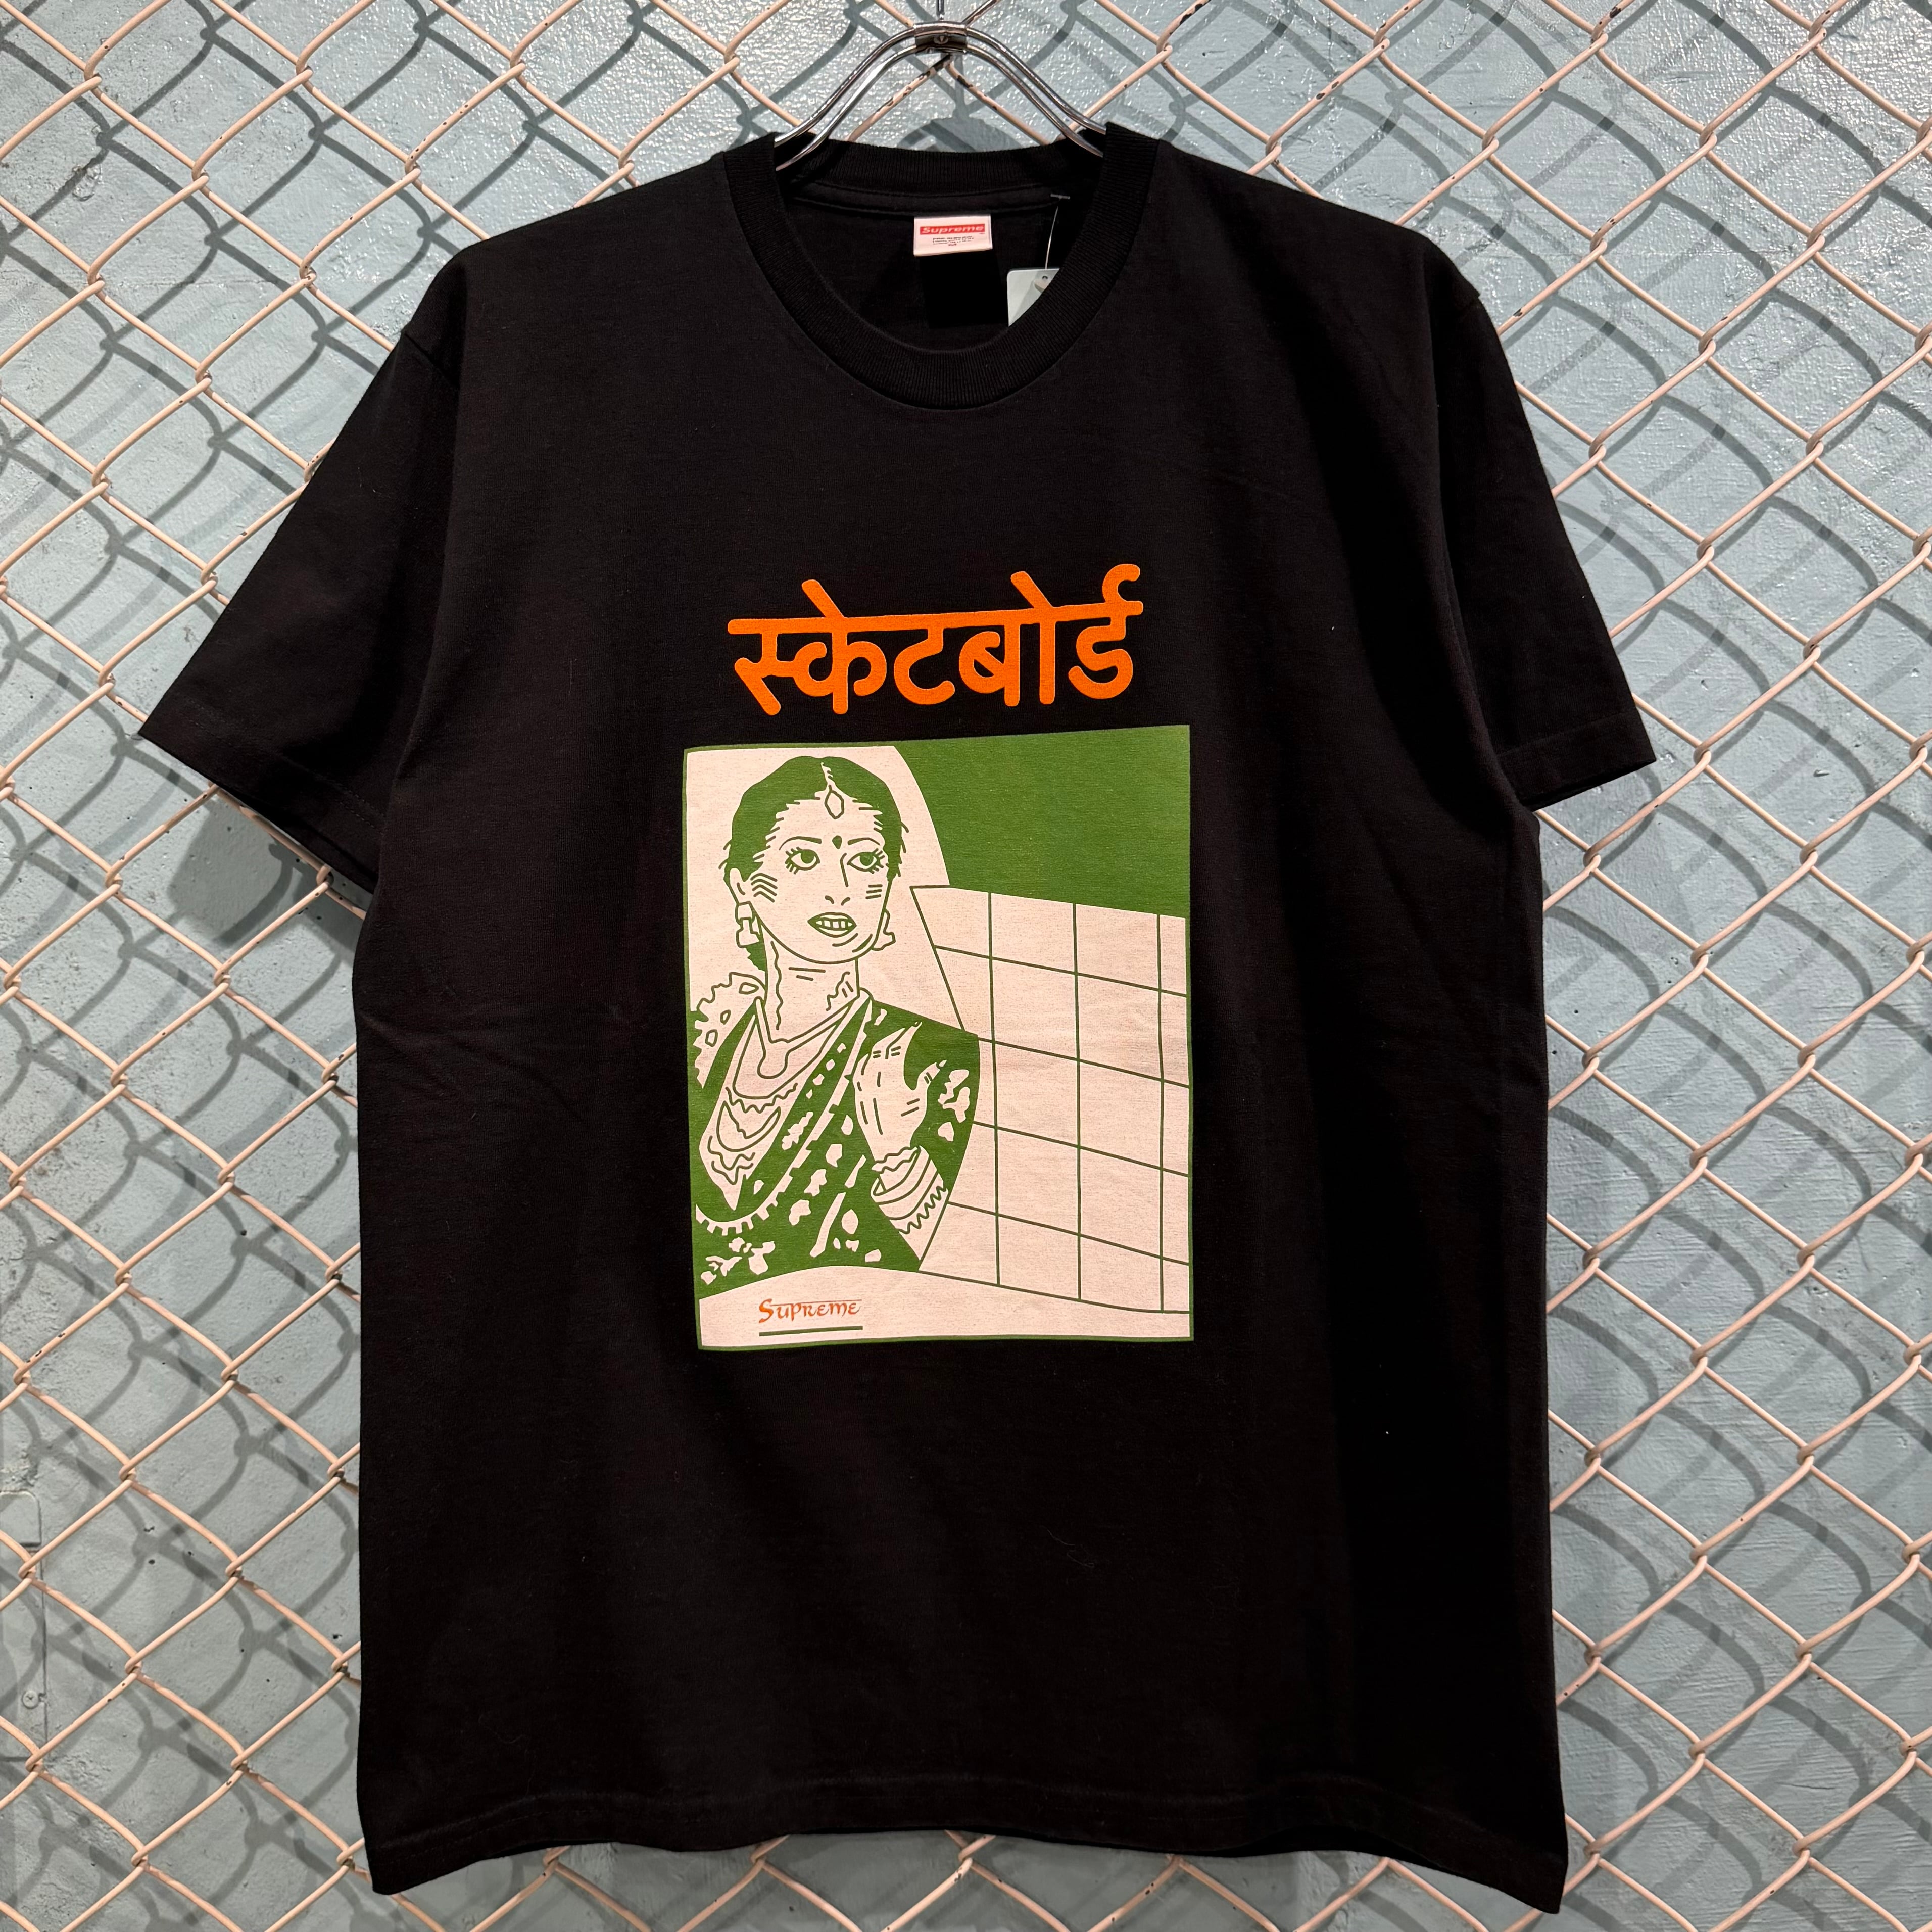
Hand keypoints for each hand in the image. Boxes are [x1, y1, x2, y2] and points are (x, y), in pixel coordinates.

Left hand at [853, 1024, 940, 1162]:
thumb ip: (927, 1078)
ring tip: (889, 1042)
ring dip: (879, 1047)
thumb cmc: (907, 1123)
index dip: (905, 1035)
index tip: (913, 1028)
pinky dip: (865, 1060)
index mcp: (890, 1078)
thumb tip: (940, 1062)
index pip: (897, 1048)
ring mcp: (862, 1086)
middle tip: (903, 1032)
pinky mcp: (857, 1093)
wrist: (888, 1146)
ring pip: (867, 1058)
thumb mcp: (919, 1099)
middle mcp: (873, 1079)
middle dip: (892, 1037)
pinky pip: (858, 1071)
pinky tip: (871, 1059)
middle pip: (881, 1048)